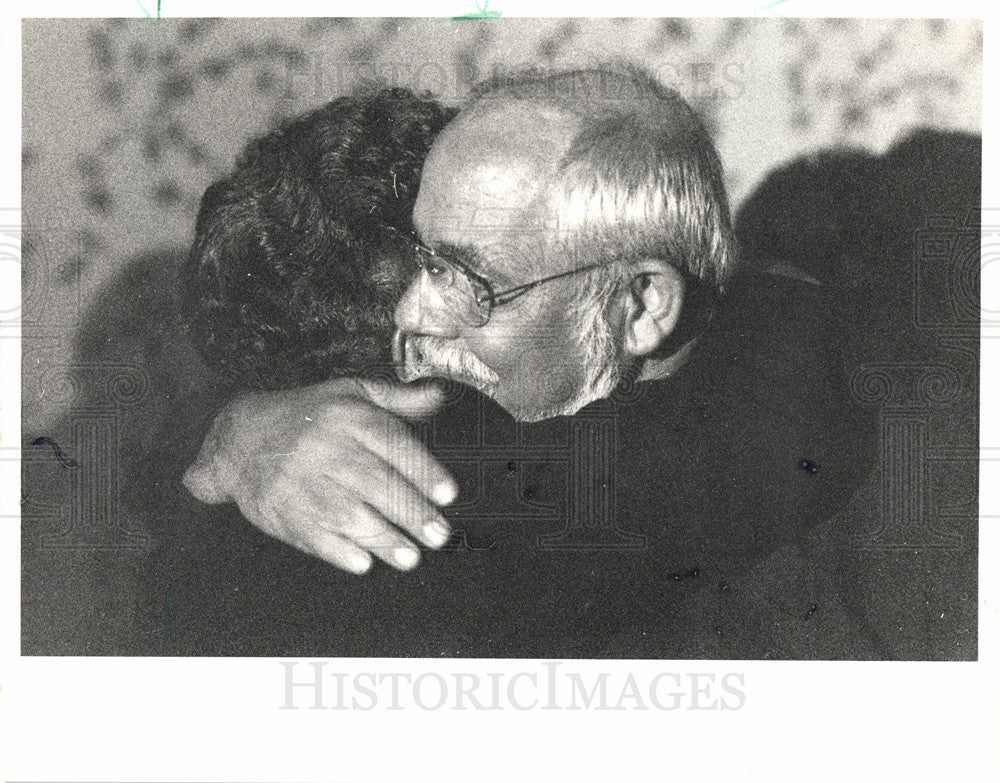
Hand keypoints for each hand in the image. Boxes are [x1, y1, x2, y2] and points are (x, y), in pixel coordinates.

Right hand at [182, 377, 455, 573]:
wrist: (239, 438)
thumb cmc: (307, 417)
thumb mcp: (351, 394)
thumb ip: (398, 400)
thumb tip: (438, 396)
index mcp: (349, 418)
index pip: (392, 444)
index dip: (423, 471)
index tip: (447, 494)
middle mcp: (327, 448)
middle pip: (376, 483)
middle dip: (411, 512)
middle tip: (439, 534)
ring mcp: (303, 483)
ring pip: (349, 514)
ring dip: (383, 539)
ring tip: (411, 556)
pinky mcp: (284, 512)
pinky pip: (314, 536)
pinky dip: (340, 552)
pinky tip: (364, 563)